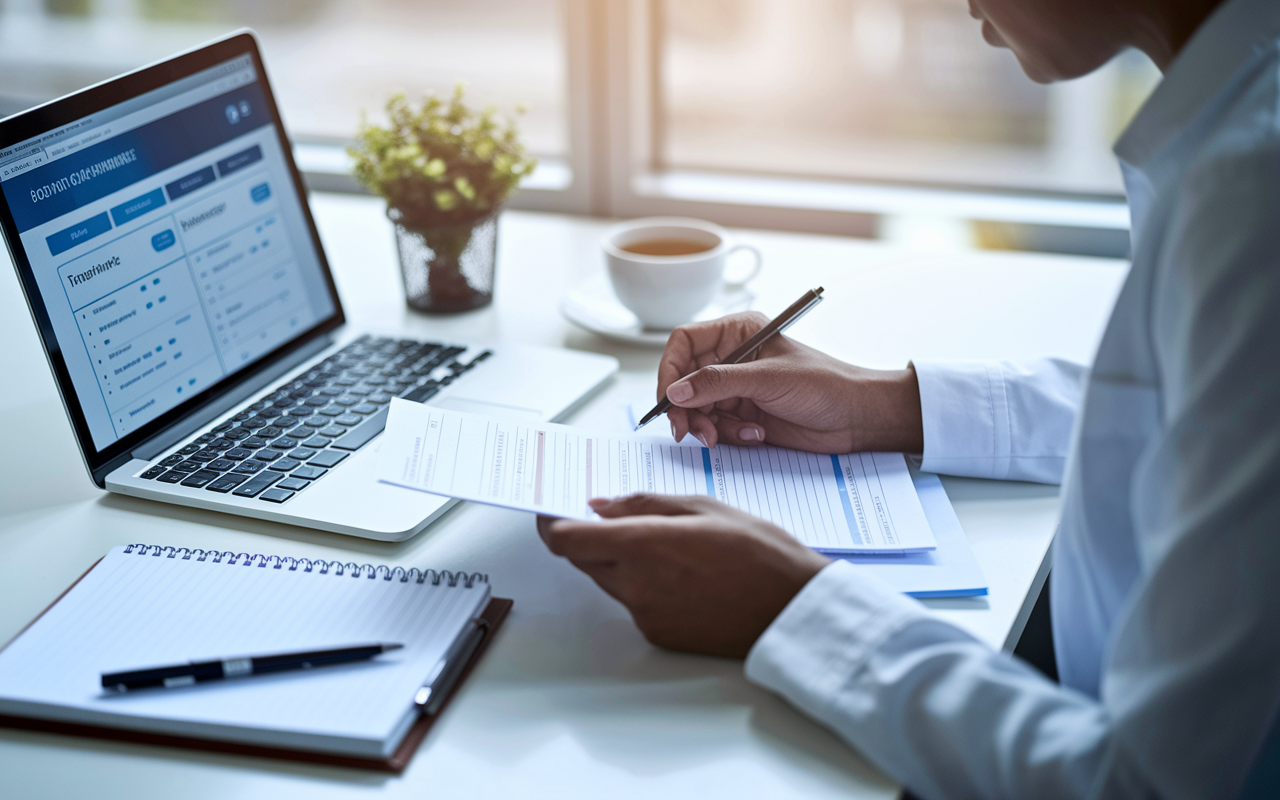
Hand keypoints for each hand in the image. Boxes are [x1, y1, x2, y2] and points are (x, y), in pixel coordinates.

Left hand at [537, 494, 830, 657]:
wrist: (793, 612)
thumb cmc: (761, 554)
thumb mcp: (704, 507)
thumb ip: (644, 505)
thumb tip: (601, 506)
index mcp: (643, 544)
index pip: (566, 539)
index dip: (551, 523)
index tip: (552, 510)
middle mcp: (635, 584)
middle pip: (583, 559)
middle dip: (590, 537)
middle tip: (614, 519)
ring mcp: (645, 614)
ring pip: (608, 580)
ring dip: (618, 561)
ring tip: (667, 545)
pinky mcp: (658, 635)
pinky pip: (634, 604)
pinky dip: (643, 586)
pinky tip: (683, 575)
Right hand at [658, 311, 923, 452]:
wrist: (857, 418)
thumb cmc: (825, 384)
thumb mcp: (768, 379)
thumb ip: (718, 383)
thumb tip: (675, 391)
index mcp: (737, 332)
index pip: (683, 343)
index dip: (670, 370)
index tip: (669, 398)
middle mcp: (731, 357)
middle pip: (683, 380)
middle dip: (685, 407)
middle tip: (688, 431)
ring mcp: (736, 387)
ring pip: (696, 407)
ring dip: (708, 426)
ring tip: (728, 436)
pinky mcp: (743, 414)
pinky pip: (716, 426)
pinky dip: (728, 435)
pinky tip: (755, 434)